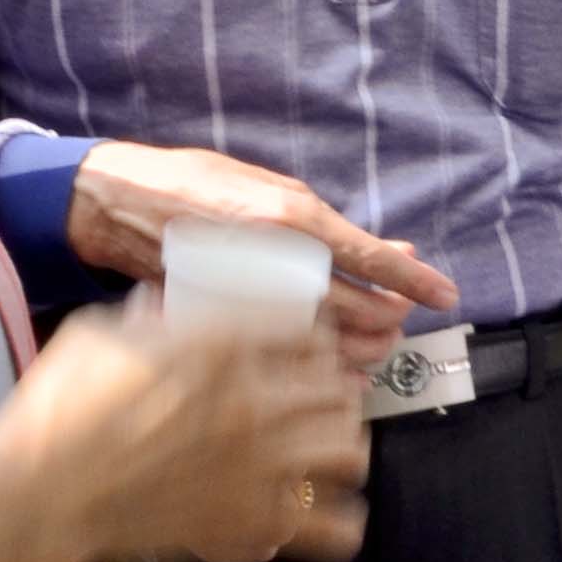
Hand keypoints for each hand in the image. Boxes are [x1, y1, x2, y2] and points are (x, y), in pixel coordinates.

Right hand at [0, 304, 370, 561]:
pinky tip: (335, 518)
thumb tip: (162, 304)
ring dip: (344, 445)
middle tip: (320, 399)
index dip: (314, 340)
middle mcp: (257, 404)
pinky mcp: (252, 523)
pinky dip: (338, 524)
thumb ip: (146, 318)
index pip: (307, 334)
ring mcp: (262, 468)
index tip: (307, 349)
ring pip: (348, 450)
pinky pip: (330, 528)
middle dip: (334, 391)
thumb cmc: (58, 409)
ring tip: (329, 451)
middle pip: (337, 390)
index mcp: (223, 349)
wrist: (41, 493)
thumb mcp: (99, 335)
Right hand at [64, 139, 458, 366]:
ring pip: (328, 345)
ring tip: (371, 348)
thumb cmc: (194, 186)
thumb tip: (388, 250)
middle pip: (359, 312)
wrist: (116, 205)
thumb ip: (326, 225)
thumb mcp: (269, 188)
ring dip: (361, 351)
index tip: (445, 295)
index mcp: (292, 217)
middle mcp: (276, 261)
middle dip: (388, 322)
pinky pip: (283, 362)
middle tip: (397, 323)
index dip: (414, 281)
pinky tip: (332, 375)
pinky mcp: (221, 328)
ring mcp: (249, 299)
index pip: (372, 259)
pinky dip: (317, 372)